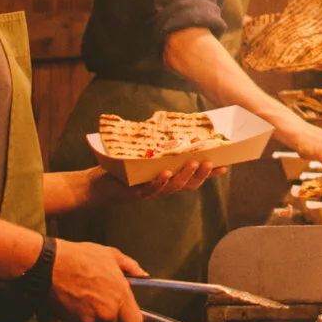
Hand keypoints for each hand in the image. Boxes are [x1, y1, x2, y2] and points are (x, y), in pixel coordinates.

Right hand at [49, 239, 146, 321]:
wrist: (52, 264)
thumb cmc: (80, 258)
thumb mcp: (111, 255)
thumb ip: (131, 267)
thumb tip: (143, 274)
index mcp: (120, 295)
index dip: (132, 321)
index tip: (129, 315)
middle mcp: (106, 311)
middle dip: (112, 315)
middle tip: (103, 297)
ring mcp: (89, 318)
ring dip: (94, 312)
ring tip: (87, 292)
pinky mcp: (72, 321)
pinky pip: (80, 321)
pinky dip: (79, 312)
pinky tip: (77, 295)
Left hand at [86, 159, 217, 207]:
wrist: (96, 185)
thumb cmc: (121, 170)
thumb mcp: (143, 156)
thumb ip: (159, 148)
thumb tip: (173, 128)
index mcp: (167, 180)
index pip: (193, 178)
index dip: (209, 174)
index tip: (225, 166)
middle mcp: (162, 188)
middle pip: (188, 185)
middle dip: (202, 174)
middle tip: (212, 162)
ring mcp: (151, 192)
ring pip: (173, 187)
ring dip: (185, 175)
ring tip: (194, 162)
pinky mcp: (136, 193)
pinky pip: (151, 189)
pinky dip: (160, 182)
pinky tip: (166, 173)